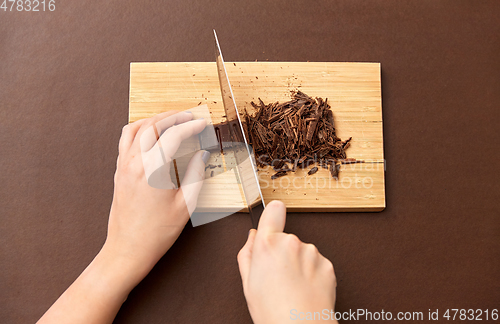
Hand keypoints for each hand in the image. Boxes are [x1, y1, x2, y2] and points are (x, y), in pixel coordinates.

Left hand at [104, 110, 208, 280]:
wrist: (127, 249)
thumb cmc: (157, 232)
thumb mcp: (185, 206)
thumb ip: (196, 176)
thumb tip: (202, 155)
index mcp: (153, 171)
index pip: (173, 136)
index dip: (190, 126)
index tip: (202, 123)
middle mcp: (135, 163)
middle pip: (153, 125)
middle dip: (173, 116)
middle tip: (190, 116)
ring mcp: (124, 166)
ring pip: (136, 128)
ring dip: (155, 119)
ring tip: (172, 120)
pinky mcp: (119, 171)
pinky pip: (125, 139)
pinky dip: (139, 129)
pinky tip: (151, 134)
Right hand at [238, 201, 337, 323]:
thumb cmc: (273, 311)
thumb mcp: (247, 283)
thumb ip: (247, 254)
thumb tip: (252, 237)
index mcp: (267, 245)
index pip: (273, 211)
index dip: (273, 213)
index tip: (274, 212)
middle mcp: (290, 243)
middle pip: (286, 239)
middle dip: (283, 253)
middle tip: (278, 276)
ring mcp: (311, 253)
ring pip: (303, 252)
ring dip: (299, 264)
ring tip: (293, 288)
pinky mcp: (327, 265)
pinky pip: (317, 264)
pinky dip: (313, 274)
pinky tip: (306, 290)